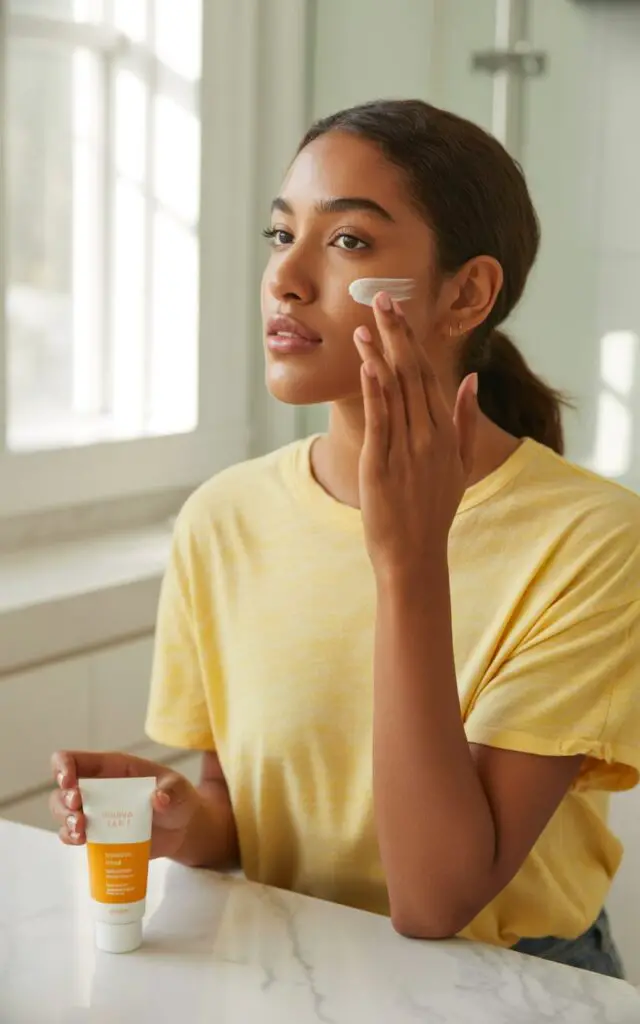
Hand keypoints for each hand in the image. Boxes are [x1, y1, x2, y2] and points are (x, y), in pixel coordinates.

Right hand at [50, 750, 200, 860]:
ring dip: (66, 821)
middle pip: (63, 789)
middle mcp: (99, 788)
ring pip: (63, 812)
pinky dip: (71, 838)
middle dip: (64, 800)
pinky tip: (81, 842)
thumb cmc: (179, 799)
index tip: (69, 783)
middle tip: (79, 810)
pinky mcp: (99, 834)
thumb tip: (158, 798)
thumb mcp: (180, 790)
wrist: (183, 830)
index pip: (75, 760)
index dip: (64, 767)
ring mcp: (97, 811)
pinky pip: (73, 835)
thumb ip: (171, 791)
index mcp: (113, 767)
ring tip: (82, 831)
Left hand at [353, 292, 478, 579]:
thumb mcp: (460, 464)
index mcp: (447, 433)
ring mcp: (407, 451)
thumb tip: (471, 378)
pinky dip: (373, 390)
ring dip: (379, 354)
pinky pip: (379, 421)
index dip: (413, 341)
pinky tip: (366, 364)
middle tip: (381, 298)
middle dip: (396, 334)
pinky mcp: (381, 466)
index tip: (399, 312)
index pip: (429, 375)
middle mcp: (430, 437)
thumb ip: (465, 419)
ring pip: (395, 392)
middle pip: (413, 374)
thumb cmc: (434, 510)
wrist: (415, 554)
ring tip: (363, 323)